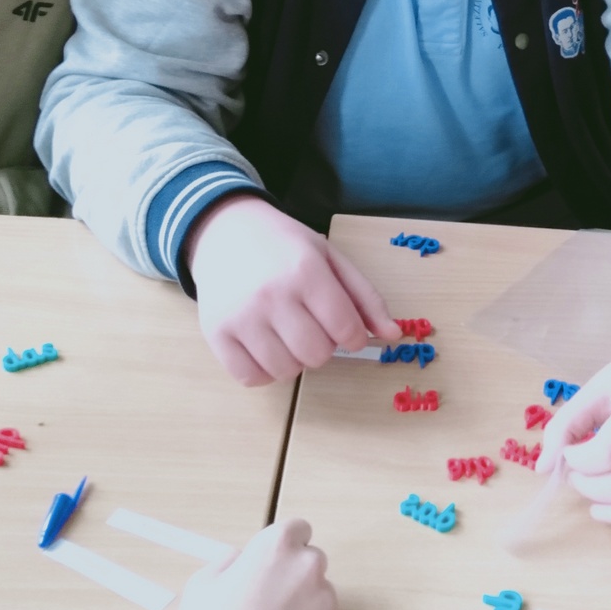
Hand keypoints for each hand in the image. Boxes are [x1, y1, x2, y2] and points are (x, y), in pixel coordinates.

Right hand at [158, 518, 344, 609]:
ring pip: (320, 596)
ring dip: (305, 609)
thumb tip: (243, 559)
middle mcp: (307, 565)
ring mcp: (325, 600)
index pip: (298, 530)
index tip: (275, 567)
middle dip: (295, 579)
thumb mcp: (203, 583)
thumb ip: (231, 562)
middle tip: (270, 608)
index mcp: (275, 546)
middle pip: (311, 563)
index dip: (285, 549)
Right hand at [185, 194, 398, 385]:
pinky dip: (265, 372)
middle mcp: (272, 295)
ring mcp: (240, 317)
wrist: (224, 231)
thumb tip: (394, 335)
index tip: (346, 330)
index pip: (345, 329)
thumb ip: (364, 296)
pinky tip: (266, 347)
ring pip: (285, 371)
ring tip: (287, 334)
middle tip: (312, 326)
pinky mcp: (216, 334)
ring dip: (295, 360)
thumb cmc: (283, 245)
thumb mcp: (329, 258)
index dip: (354, 337)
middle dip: (324, 347)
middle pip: (317, 355)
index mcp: (306, 271)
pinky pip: (251, 378)